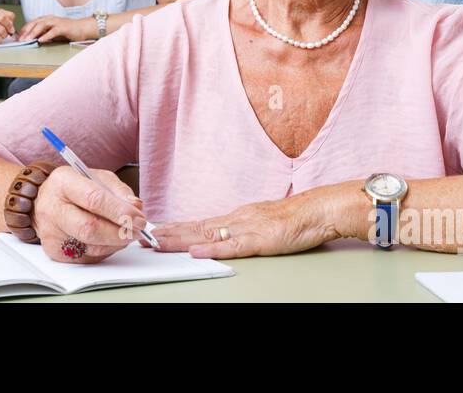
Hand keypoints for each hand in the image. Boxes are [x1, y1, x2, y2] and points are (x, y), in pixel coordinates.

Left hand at [16, 15, 93, 43]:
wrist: (83, 28)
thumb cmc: (68, 31)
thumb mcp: (52, 33)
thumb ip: (43, 34)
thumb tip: (32, 40)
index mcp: (46, 19)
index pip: (31, 23)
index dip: (24, 30)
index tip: (17, 37)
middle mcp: (50, 19)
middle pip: (34, 23)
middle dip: (26, 32)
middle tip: (19, 40)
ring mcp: (56, 22)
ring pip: (42, 26)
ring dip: (33, 33)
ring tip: (27, 39)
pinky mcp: (63, 27)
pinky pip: (53, 31)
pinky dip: (46, 36)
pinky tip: (41, 40)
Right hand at [32, 165, 147, 263]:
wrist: (45, 202)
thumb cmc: (74, 189)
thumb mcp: (96, 177)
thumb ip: (118, 190)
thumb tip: (135, 207)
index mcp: (64, 183)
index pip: (94, 199)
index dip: (120, 211)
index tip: (138, 218)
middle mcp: (53, 208)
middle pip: (90, 228)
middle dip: (120, 232)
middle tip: (137, 230)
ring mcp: (52, 233)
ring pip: (92, 247)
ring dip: (116, 243)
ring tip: (124, 232)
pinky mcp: (55, 252)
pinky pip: (89, 257)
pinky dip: (106, 250)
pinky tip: (107, 239)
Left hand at [153, 194, 339, 259]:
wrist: (317, 210)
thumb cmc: (295, 218)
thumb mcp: (263, 222)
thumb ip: (243, 229)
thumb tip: (225, 236)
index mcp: (236, 217)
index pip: (200, 223)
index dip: (177, 228)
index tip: (156, 231)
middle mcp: (236, 219)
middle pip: (196, 228)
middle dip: (169, 234)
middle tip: (145, 238)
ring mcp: (246, 228)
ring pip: (206, 235)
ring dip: (180, 240)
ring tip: (159, 243)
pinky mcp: (259, 240)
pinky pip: (231, 246)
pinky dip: (210, 250)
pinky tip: (195, 252)